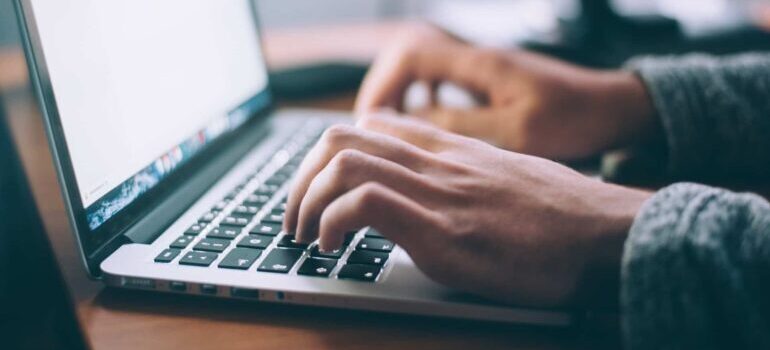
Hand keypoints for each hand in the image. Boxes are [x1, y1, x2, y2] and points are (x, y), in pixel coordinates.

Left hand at [284, 114, 650, 306]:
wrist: (610, 235)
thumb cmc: (566, 217)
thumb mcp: (509, 180)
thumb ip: (466, 177)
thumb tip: (437, 196)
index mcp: (452, 150)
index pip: (372, 125)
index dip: (330, 154)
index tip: (320, 188)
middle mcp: (439, 162)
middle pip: (342, 137)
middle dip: (301, 178)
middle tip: (296, 216)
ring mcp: (439, 193)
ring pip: (343, 162)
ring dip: (306, 200)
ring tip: (305, 235)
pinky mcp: (444, 231)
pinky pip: (365, 203)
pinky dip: (332, 222)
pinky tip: (333, 248)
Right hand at [355, 24, 657, 159]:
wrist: (614, 108)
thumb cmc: (575, 119)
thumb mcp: (516, 132)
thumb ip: (460, 126)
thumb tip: (407, 126)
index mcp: (480, 64)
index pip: (410, 55)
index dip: (382, 86)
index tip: (370, 122)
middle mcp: (476, 58)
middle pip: (408, 57)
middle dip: (383, 90)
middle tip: (372, 129)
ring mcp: (483, 68)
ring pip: (422, 69)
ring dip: (402, 95)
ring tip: (391, 131)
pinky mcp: (490, 82)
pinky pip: (442, 82)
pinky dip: (424, 101)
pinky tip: (427, 126)